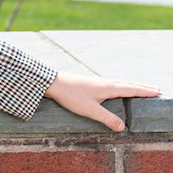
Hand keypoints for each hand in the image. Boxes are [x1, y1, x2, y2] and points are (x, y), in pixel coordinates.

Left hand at [44, 72, 159, 130]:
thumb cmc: (71, 95)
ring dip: (132, 85)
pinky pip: (112, 84)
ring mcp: (98, 82)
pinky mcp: (91, 84)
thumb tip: (122, 127)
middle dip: (141, 87)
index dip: (144, 91)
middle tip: (155, 89)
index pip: (131, 89)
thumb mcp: (91, 110)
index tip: (157, 91)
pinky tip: (117, 89)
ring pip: (120, 83)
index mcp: (108, 88)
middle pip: (127, 84)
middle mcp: (105, 83)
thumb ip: (107, 118)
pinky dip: (121, 86)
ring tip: (140, 88)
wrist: (54, 83)